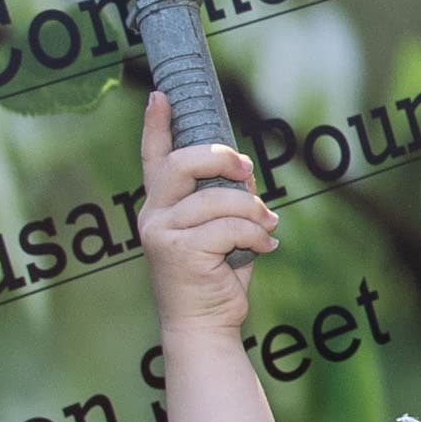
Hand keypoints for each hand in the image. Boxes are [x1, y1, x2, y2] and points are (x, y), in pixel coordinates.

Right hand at [140, 89, 275, 335]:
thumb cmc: (214, 279)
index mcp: (161, 206)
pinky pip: (229, 228)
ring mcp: (162, 233)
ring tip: (267, 227)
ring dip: (252, 210)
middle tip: (249, 170)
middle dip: (221, 159)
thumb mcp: (219, 232)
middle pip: (182, 162)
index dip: (156, 125)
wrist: (203, 326)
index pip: (153, 158)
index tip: (162, 95)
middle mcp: (153, 215)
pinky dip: (256, 235)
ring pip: (216, 199)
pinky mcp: (179, 252)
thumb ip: (223, 201)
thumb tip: (244, 173)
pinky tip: (265, 248)